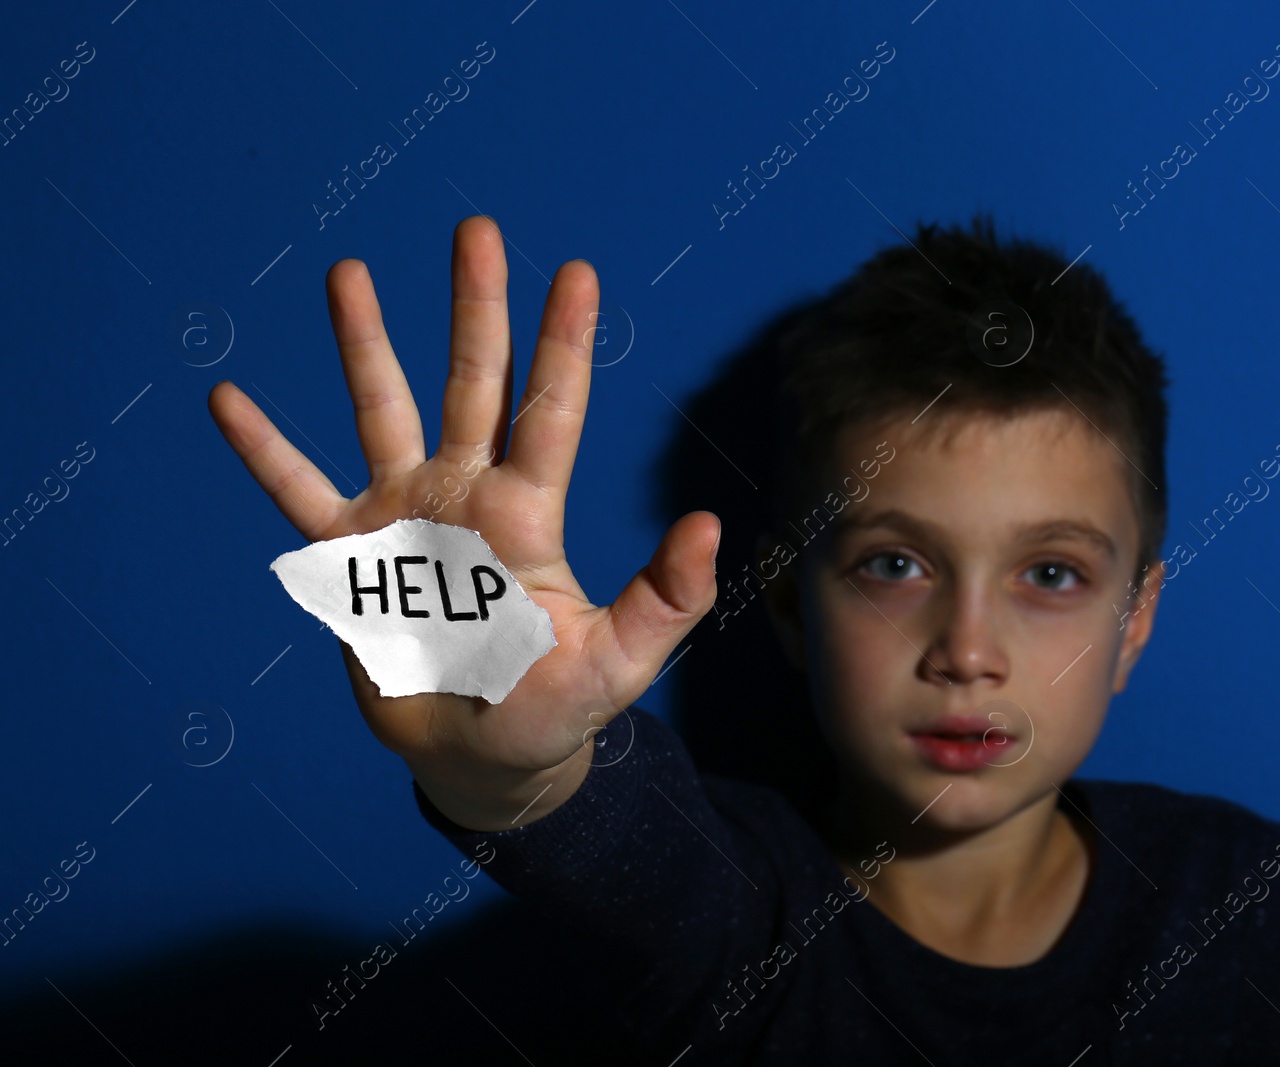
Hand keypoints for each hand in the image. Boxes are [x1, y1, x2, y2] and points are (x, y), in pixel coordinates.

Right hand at [207, 216, 720, 829]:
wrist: (483, 757)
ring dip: (365, 343)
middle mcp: (467, 494)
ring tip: (348, 271)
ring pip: (383, 411)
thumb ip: (664, 598)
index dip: (562, 341)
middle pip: (472, 382)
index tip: (576, 271)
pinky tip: (228, 398)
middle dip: (474, 307)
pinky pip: (297, 495)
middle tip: (477, 230)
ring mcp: (406, 518)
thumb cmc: (556, 710)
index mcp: (528, 514)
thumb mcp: (619, 662)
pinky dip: (264, 450)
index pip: (550, 410)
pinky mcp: (352, 558)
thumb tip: (708, 524)